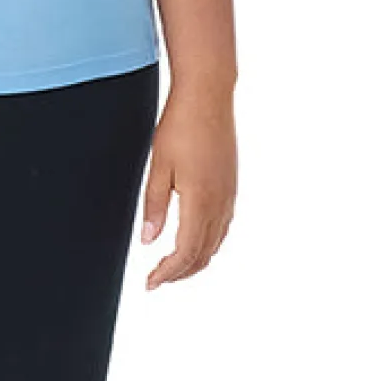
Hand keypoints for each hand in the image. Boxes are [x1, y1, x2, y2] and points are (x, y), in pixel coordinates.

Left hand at [139, 81, 235, 289]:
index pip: (185, 253)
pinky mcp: (231, 186)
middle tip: (157, 280)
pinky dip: (208, 243)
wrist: (209, 97)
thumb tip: (149, 241)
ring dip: (195, 260)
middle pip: (202, 254)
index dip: (167, 273)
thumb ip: (154, 206)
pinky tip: (195, 240)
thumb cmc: (180, 127)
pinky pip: (223, 227)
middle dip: (179, 273)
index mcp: (200, 202)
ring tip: (172, 267)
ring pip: (215, 243)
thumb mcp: (158, 167)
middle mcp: (220, 203)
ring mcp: (229, 195)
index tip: (150, 283)